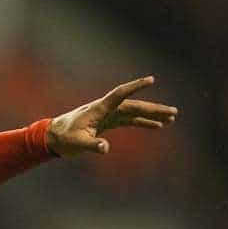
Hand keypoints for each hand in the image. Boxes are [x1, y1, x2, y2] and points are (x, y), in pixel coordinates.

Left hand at [45, 76, 176, 156]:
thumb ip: (91, 145)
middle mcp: (106, 109)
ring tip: (171, 118)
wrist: (53, 136)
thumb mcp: (76, 143)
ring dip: (152, 115)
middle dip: (154, 108)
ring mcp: (108, 115)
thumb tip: (105, 148)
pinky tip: (157, 126)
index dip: (135, 87)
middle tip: (174, 112)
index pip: (120, 94)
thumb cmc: (63, 138)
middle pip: (134, 105)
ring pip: (134, 112)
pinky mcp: (108, 122)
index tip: (151, 80)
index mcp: (99, 109)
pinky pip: (129, 120)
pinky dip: (143, 122)